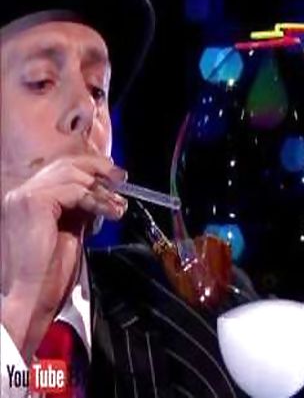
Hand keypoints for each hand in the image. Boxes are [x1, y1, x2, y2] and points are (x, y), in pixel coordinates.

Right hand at [1, 155, 126, 359]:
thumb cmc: (50, 272)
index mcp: (30, 198)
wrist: (32, 295)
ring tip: (118, 206)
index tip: (117, 175)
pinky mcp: (33, 202)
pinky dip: (96, 199)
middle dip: (100, 170)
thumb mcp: (71, 230)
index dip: (93, 167)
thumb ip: (80, 209)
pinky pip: (74, 189)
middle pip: (68, 164)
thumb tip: (103, 195)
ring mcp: (24, 196)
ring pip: (73, 175)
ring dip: (102, 190)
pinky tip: (110, 210)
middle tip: (122, 179)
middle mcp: (23, 193)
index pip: (63, 168)